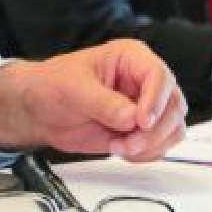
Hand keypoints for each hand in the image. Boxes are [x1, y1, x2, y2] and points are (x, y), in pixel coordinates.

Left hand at [0, 40, 187, 161]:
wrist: (37, 111)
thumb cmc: (50, 86)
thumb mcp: (72, 89)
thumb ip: (102, 103)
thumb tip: (130, 117)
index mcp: (131, 58)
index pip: (158, 76)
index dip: (155, 101)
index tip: (140, 122)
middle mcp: (144, 82)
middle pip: (174, 105)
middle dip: (154, 130)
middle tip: (128, 143)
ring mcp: (145, 107)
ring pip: (172, 127)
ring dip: (151, 144)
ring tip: (120, 148)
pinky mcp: (139, 130)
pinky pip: (160, 144)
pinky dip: (147, 153)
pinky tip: (122, 150)